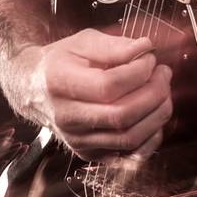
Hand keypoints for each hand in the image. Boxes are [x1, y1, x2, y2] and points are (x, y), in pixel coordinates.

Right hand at [21, 29, 172, 158]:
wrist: (33, 88)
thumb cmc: (61, 61)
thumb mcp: (83, 42)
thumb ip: (114, 46)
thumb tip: (145, 49)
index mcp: (59, 83)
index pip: (108, 85)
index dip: (139, 72)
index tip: (150, 58)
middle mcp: (66, 116)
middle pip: (122, 115)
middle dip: (155, 93)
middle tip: (163, 74)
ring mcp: (76, 140)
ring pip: (129, 138)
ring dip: (157, 114)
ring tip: (163, 91)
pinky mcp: (88, 154)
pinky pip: (129, 155)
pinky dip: (151, 137)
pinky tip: (154, 115)